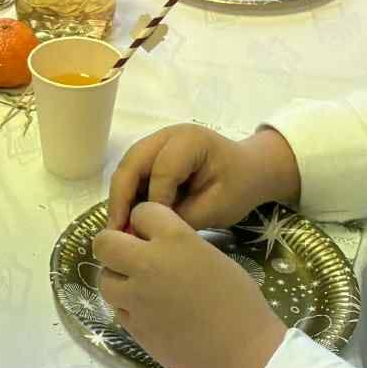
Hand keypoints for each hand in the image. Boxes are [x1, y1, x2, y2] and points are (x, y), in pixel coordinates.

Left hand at [90, 203, 288, 367]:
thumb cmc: (239, 301)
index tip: (152, 233)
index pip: (140, 212)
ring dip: (118, 279)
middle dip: (113, 245)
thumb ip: (179, 245)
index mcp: (174, 239)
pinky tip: (149, 312)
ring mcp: (136, 298)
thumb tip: (158, 246)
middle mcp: (148, 264)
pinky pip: (118, 310)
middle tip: (129, 256)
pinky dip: (128, 308)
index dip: (145, 221)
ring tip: (139, 287)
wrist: (242, 351)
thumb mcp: (211, 256)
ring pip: (105, 279)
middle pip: (104, 243)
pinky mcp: (134, 328)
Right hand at [106, 124, 298, 233]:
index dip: (153, 201)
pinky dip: (127, 195)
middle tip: (116, 231)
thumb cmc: (239, 187)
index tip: (151, 230)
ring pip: (126, 167)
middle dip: (121, 198)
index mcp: (190, 141)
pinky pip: (132, 173)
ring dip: (119, 197)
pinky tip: (126, 219)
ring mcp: (157, 142)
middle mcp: (167, 136)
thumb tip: (149, 232)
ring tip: (118, 229)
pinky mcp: (152, 155)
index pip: (162, 170)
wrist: (250, 172)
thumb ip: (184, 217)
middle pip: (133, 163)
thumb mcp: (218, 207)